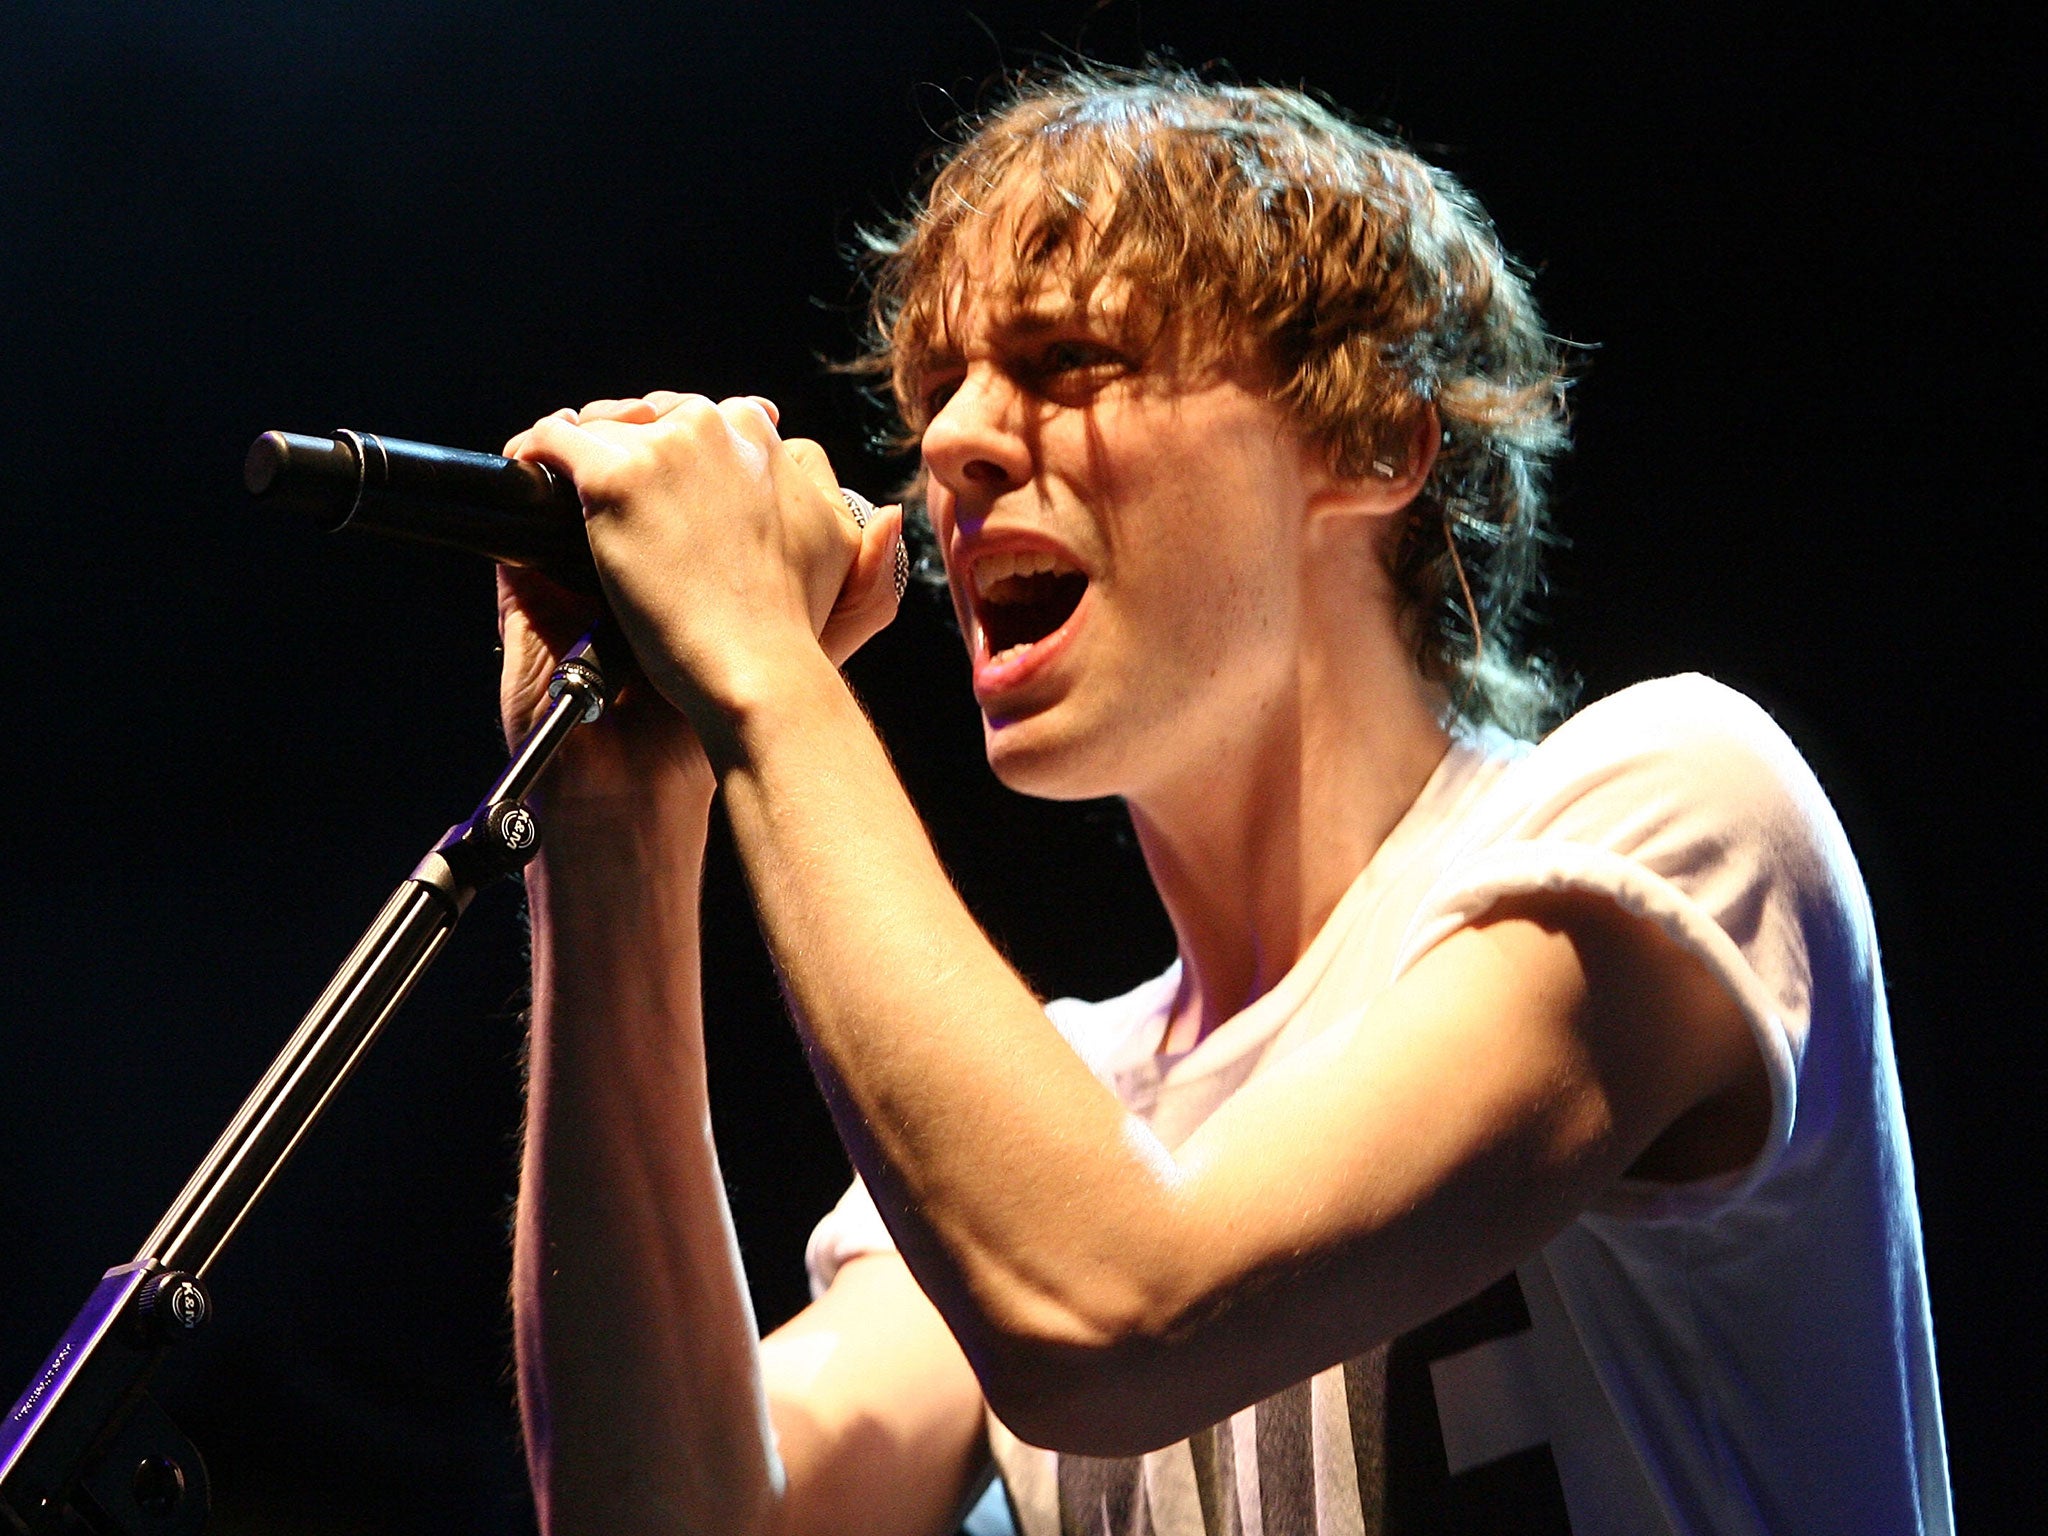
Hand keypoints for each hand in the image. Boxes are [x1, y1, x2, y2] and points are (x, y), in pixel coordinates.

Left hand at [505, 393, 902, 744]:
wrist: (758, 677)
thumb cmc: (797, 644)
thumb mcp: (851, 584)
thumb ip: (872, 547)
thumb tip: (891, 515)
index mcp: (779, 448)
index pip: (725, 420)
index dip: (694, 450)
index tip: (674, 480)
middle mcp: (729, 432)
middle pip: (663, 414)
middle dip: (638, 440)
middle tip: (615, 485)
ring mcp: (670, 450)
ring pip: (608, 424)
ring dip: (588, 445)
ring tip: (563, 474)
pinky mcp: (617, 478)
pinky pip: (557, 441)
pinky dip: (535, 449)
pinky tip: (527, 467)